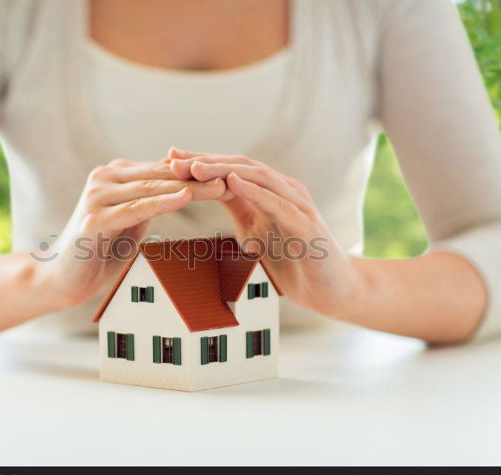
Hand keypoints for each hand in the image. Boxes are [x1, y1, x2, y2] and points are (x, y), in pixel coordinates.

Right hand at [41, 158, 226, 308]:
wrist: (62, 278)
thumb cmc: (100, 251)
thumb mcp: (131, 221)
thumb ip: (150, 201)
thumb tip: (183, 188)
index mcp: (115, 176)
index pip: (164, 171)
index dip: (197, 172)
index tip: (229, 175)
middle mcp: (104, 179)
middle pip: (162, 175)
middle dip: (199, 177)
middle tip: (233, 178)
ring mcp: (97, 197)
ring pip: (152, 188)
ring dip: (189, 187)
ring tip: (220, 187)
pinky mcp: (94, 218)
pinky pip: (135, 208)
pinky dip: (161, 202)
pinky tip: (184, 198)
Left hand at [166, 148, 361, 317]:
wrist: (331, 289)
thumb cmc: (293, 260)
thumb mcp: (255, 231)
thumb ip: (237, 208)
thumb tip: (205, 192)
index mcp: (270, 192)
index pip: (231, 170)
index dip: (201, 162)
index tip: (169, 158)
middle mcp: (284, 191)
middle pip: (240, 167)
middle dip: (205, 162)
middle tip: (173, 159)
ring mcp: (298, 205)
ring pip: (258, 178)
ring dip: (224, 171)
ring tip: (195, 167)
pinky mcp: (306, 225)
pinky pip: (278, 203)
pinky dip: (255, 191)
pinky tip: (233, 182)